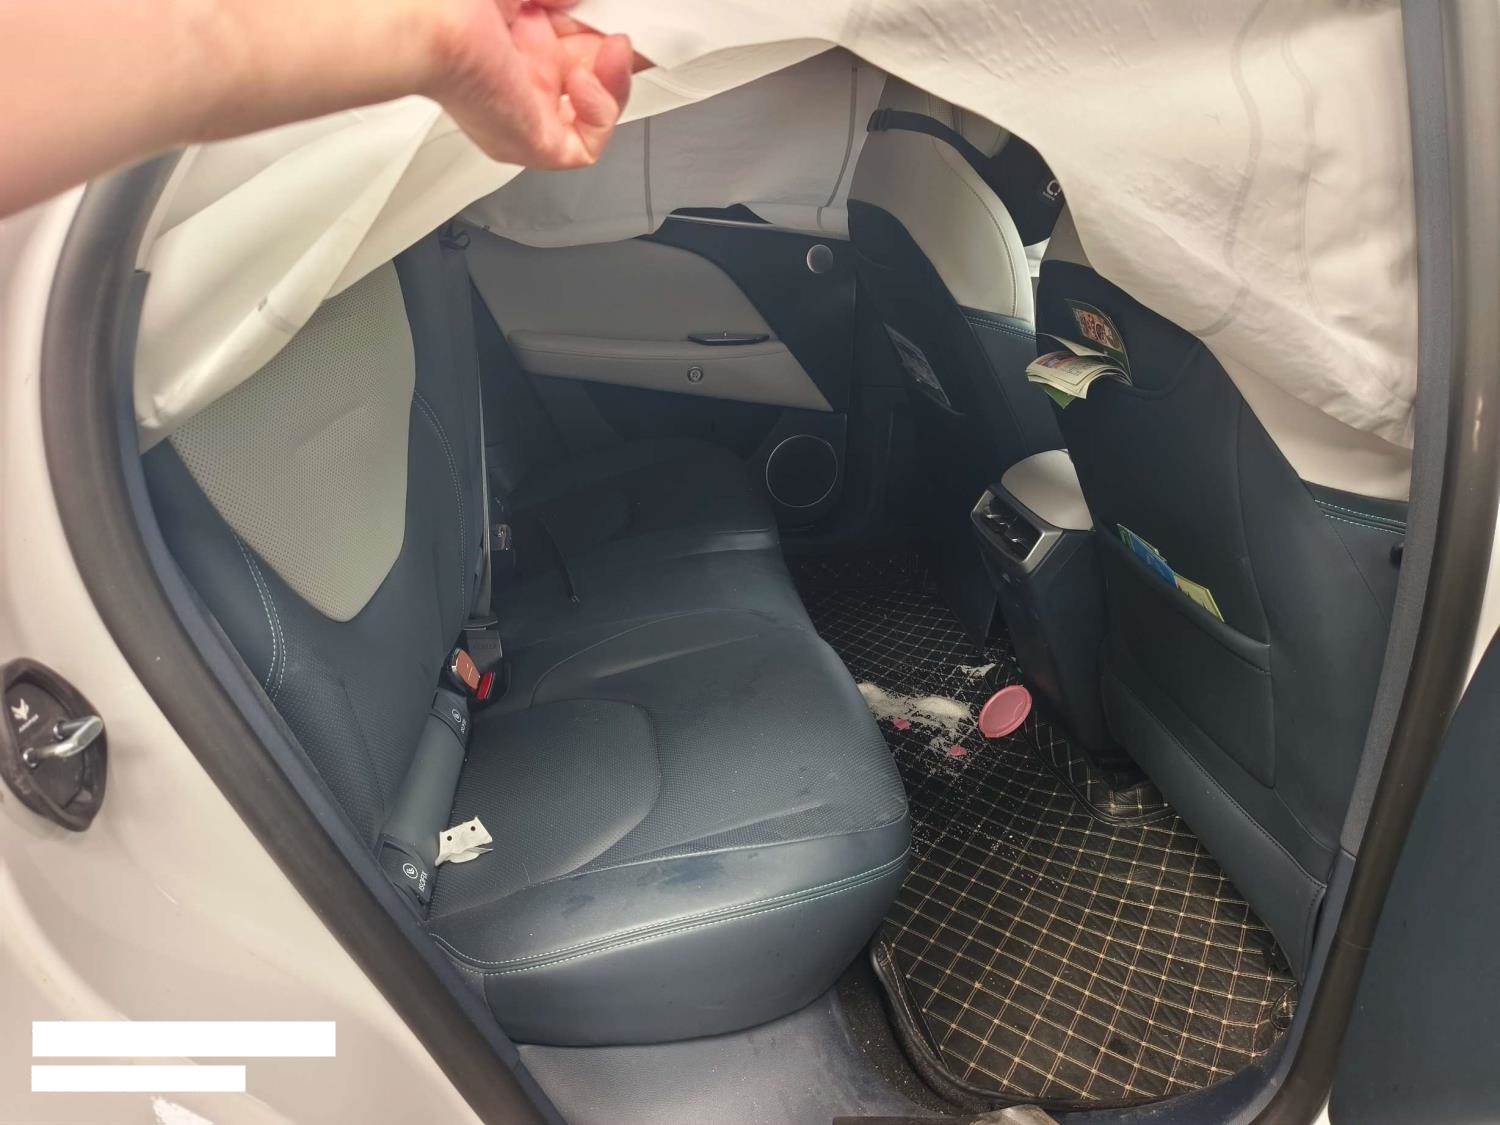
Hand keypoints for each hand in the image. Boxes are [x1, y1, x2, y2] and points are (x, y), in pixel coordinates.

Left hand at [428, 0, 637, 169]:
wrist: (424, 22)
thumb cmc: (450, 3)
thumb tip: (587, 3)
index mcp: (513, 38)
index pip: (578, 42)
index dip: (606, 30)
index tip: (624, 15)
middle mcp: (521, 78)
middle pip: (592, 77)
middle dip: (618, 55)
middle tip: (627, 30)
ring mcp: (527, 112)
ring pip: (594, 114)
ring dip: (616, 81)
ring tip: (614, 49)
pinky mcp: (533, 142)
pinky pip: (585, 147)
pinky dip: (600, 112)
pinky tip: (583, 80)